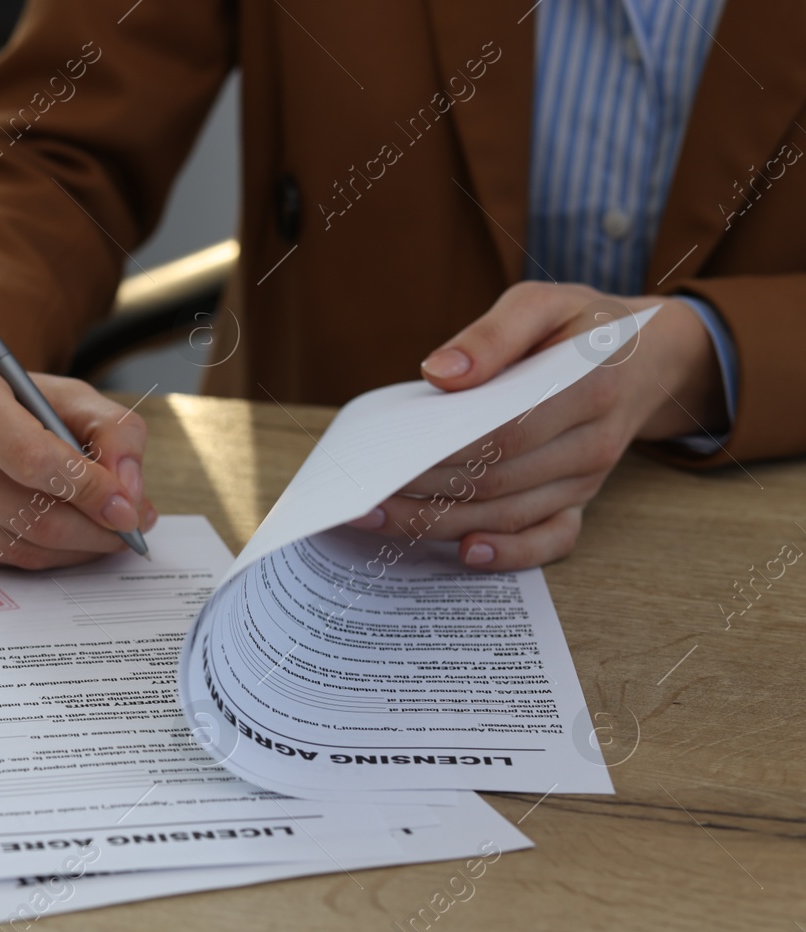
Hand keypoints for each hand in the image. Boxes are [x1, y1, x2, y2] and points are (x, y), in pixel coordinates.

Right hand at [0, 329, 156, 568]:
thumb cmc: (6, 403)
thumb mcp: (66, 397)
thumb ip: (114, 432)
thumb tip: (128, 496)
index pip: (32, 458)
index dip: (88, 489)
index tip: (128, 508)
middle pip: (27, 515)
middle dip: (91, 530)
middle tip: (127, 530)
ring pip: (13, 548)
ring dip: (70, 550)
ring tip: (98, 533)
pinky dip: (35, 558)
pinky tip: (51, 538)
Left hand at [348, 281, 726, 569]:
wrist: (644, 357)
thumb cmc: (581, 326)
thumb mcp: (543, 302)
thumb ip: (493, 334)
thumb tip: (438, 373)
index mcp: (587, 384)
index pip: (505, 430)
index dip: (443, 451)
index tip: (386, 458)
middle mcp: (593, 440)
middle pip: (499, 479)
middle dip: (425, 491)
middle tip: (362, 497)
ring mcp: (588, 477)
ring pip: (510, 512)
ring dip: (442, 523)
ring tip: (380, 519)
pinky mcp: (581, 499)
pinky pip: (552, 539)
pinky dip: (512, 553)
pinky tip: (464, 551)